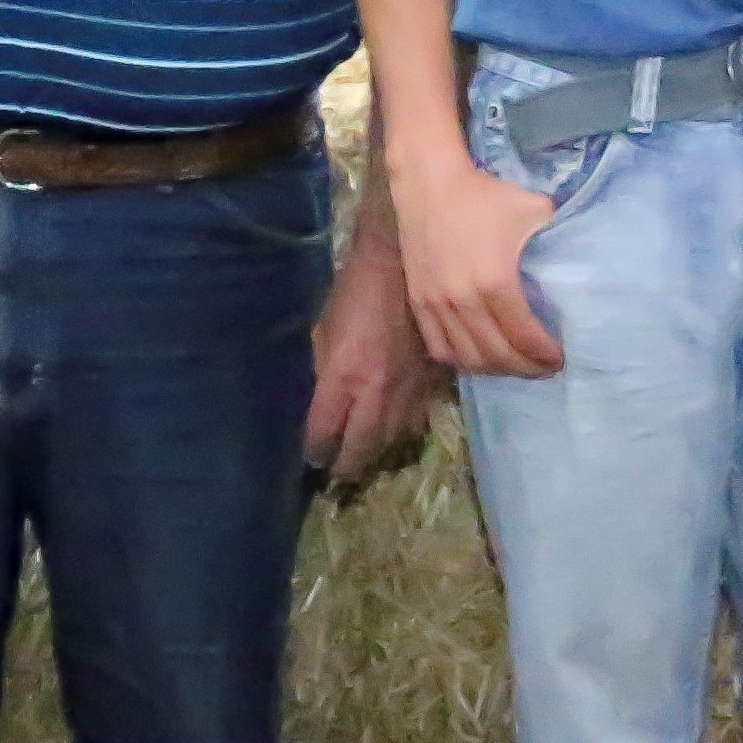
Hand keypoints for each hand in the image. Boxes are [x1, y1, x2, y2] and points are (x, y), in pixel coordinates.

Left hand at [304, 223, 445, 489]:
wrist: (403, 265)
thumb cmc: (353, 292)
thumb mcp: (322, 330)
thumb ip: (323, 372)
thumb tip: (320, 404)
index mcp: (344, 376)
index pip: (325, 431)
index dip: (316, 451)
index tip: (311, 460)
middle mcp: (377, 391)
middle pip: (361, 447)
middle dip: (347, 467)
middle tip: (337, 477)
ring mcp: (408, 389)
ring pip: (392, 440)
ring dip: (375, 454)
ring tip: (364, 461)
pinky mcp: (431, 383)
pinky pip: (416, 421)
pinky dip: (401, 433)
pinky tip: (392, 435)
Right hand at [390, 156, 565, 377]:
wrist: (429, 182)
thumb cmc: (485, 195)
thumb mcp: (535, 210)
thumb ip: (560, 236)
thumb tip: (584, 255)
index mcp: (495, 282)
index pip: (524, 337)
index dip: (545, 355)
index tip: (560, 357)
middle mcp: (463, 301)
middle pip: (498, 356)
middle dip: (526, 368)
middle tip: (544, 367)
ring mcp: (436, 305)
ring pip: (468, 358)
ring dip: (496, 369)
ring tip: (515, 364)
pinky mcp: (419, 302)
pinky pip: (441, 348)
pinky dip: (462, 360)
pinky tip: (479, 356)